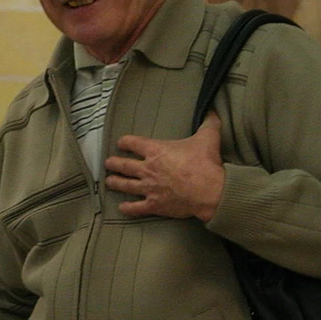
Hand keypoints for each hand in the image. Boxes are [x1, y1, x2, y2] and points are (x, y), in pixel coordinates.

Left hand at [104, 113, 226, 221]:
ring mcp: (149, 188)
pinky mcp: (155, 205)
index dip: (125, 142)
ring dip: (116, 183)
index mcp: (156, 150)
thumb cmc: (206, 163)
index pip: (133, 143)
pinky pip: (136, 208)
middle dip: (114, 163)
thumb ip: (208, 123)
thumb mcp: (208, 137)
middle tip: (108, 163)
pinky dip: (128, 208)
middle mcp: (148, 168)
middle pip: (124, 165)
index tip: (121, 143)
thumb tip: (212, 112)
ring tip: (109, 181)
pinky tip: (122, 207)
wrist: (210, 191)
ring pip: (126, 185)